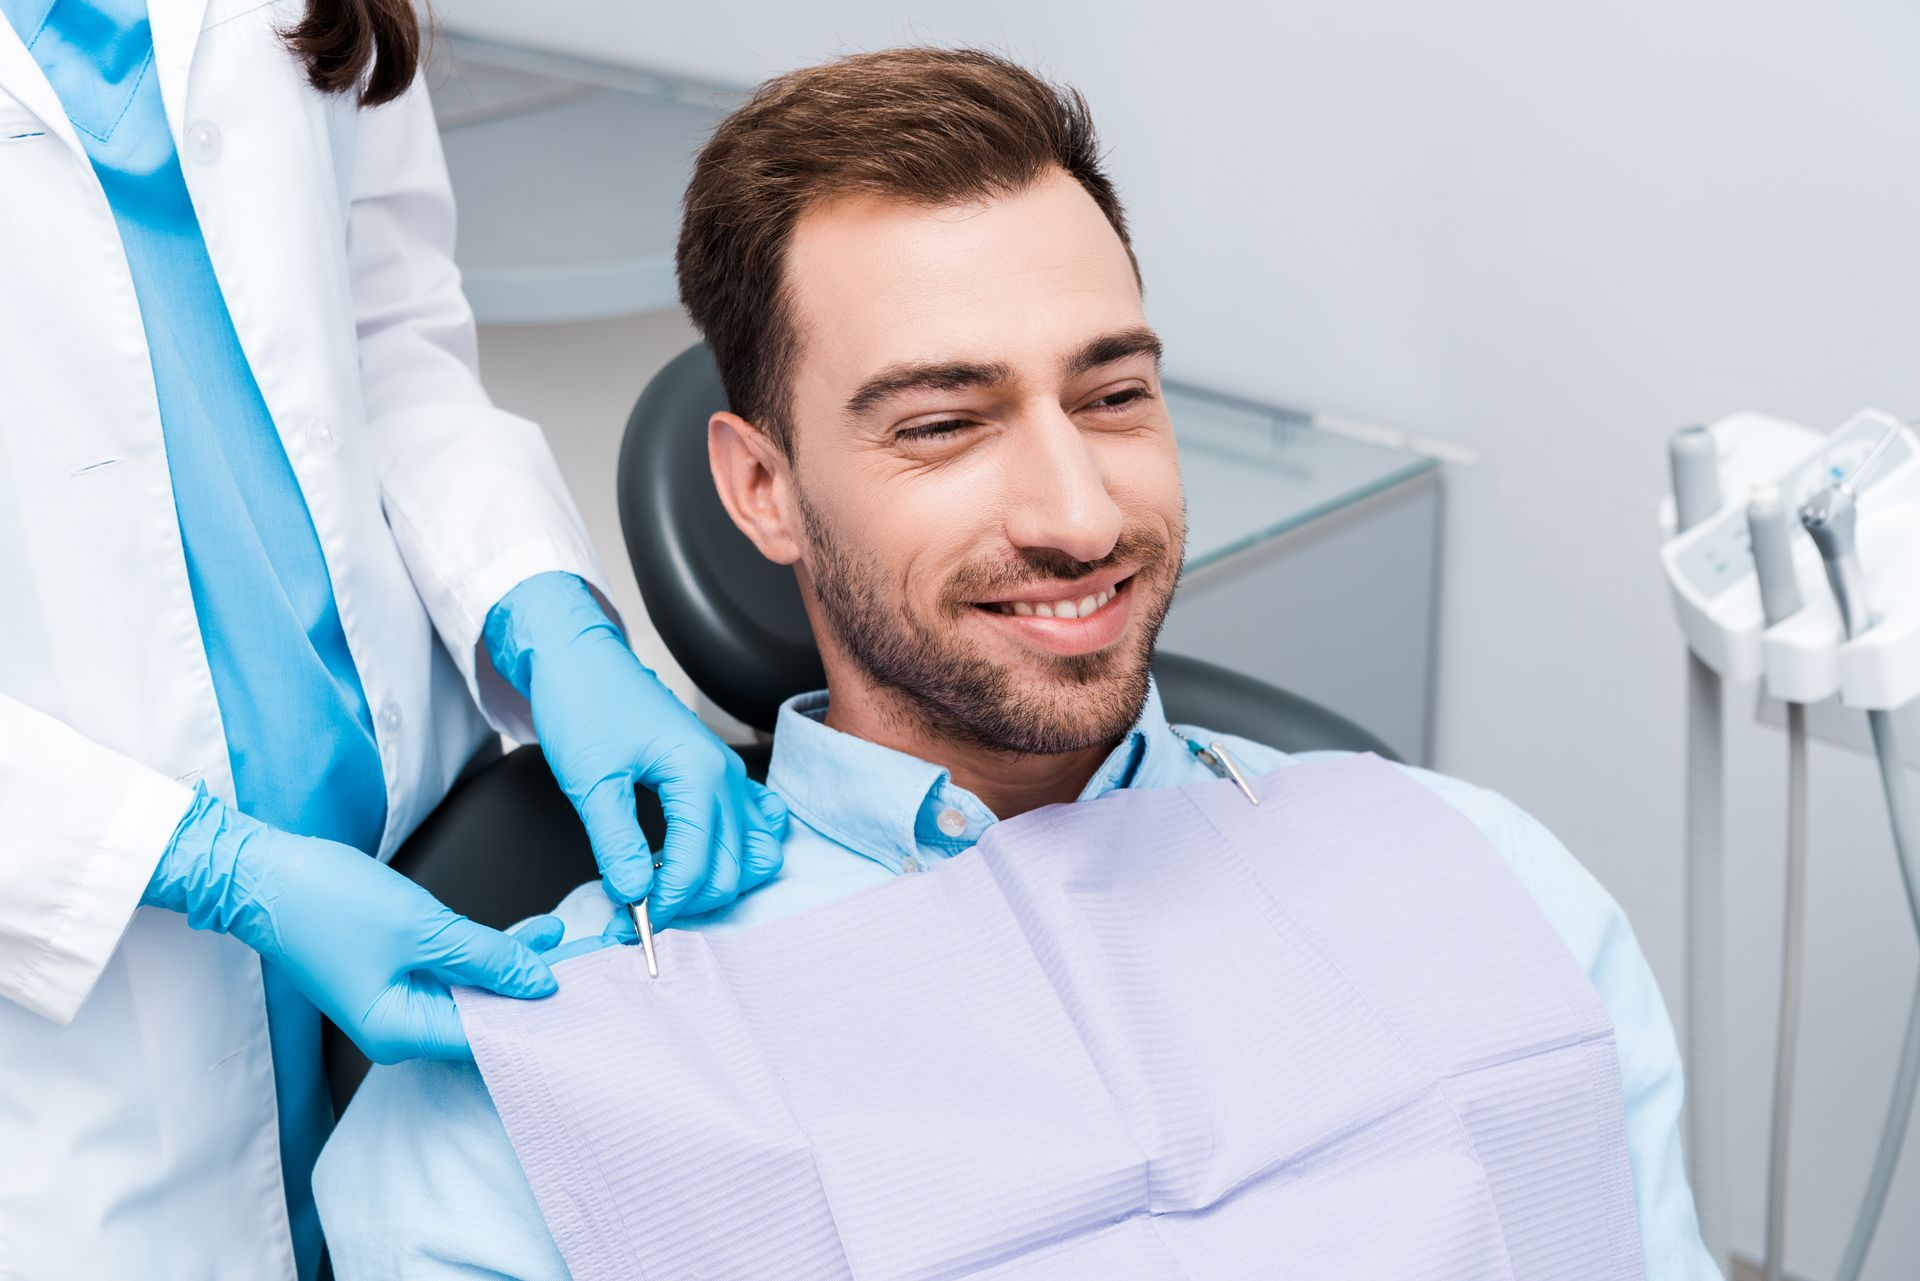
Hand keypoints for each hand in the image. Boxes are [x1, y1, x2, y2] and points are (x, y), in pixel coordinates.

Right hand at [145, 788, 558, 1063]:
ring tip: (566, 940)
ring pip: (473, 991)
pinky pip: (453, 972)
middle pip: (483, 1018)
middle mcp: (397, 1028)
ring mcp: (394, 1001)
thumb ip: (486, 956)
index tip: (585, 1000)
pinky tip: (530, 935)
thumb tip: (541, 983)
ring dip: (514, 965)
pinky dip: (487, 954)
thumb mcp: (422, 926)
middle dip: (532, 991)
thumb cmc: (327, 901)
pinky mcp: (394, 974)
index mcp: (399, 1031)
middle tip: (589, 967)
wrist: (260, 873)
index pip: (486, 1039)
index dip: (537, 1019)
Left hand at [484, 572, 786, 925]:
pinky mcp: (720, 775)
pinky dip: (738, 851)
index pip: (698, 865)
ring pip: (754, 854)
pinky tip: (697, 856)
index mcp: (699, 776)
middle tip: (637, 913)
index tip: (629, 922)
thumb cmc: (584, 705)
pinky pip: (757, 824)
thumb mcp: (591, 779)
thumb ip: (616, 842)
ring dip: (717, 882)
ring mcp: (730, 776)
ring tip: (667, 887)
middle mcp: (726, 778)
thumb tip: (632, 895)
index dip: (665, 903)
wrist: (581, 659)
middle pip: (732, 869)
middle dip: (688, 901)